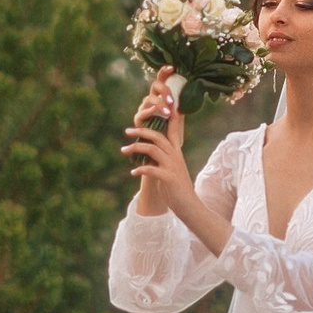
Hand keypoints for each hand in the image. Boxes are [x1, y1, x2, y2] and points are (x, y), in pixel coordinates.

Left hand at [122, 71, 187, 209]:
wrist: (189, 206)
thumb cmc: (177, 188)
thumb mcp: (171, 169)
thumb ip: (162, 158)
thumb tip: (149, 150)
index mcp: (176, 152)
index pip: (173, 130)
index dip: (167, 118)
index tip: (156, 107)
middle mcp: (175, 156)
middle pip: (158, 136)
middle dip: (142, 131)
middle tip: (127, 130)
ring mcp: (172, 166)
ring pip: (153, 150)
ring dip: (136, 148)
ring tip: (123, 150)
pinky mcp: (169, 178)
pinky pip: (151, 170)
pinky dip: (141, 169)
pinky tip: (132, 172)